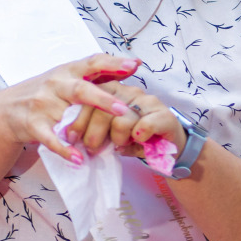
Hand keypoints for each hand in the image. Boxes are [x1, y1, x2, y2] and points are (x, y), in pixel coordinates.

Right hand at [0, 54, 140, 162]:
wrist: (6, 109)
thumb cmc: (48, 92)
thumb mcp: (69, 77)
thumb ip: (99, 73)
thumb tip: (135, 65)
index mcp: (69, 71)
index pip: (92, 62)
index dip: (113, 63)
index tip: (134, 65)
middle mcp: (56, 84)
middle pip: (81, 89)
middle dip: (102, 99)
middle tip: (122, 109)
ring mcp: (43, 104)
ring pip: (67, 117)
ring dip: (84, 130)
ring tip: (102, 144)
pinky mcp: (32, 124)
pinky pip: (50, 139)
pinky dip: (64, 150)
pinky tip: (78, 159)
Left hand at [63, 81, 184, 161]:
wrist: (169, 145)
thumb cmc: (134, 138)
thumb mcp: (110, 132)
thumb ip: (94, 128)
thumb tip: (72, 137)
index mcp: (113, 91)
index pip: (90, 99)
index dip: (79, 120)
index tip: (71, 137)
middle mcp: (130, 92)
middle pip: (103, 110)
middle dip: (94, 134)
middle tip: (93, 149)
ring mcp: (148, 102)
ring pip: (122, 119)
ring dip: (118, 138)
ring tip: (121, 145)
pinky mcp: (164, 115)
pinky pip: (144, 125)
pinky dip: (138, 136)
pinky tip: (138, 141)